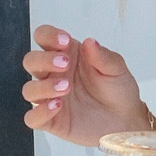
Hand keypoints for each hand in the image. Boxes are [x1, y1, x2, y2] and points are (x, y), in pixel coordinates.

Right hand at [22, 24, 147, 145]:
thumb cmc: (119, 90)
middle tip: (65, 64)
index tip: (65, 41)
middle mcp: (54, 74)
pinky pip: (33, 118)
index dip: (48, 35)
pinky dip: (40, 112)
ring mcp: (50, 97)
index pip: (44, 37)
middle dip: (43, 60)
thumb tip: (89, 42)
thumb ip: (103, 56)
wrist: (126, 119)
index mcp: (67, 55)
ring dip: (43, 86)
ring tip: (66, 87)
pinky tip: (57, 107)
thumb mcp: (117, 69)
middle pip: (31, 61)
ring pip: (29, 89)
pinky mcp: (52, 120)